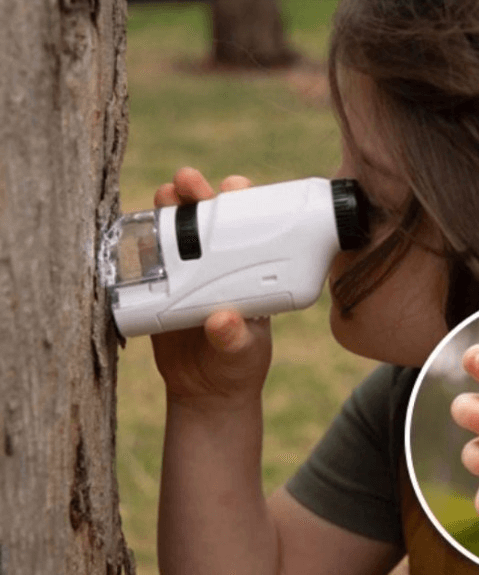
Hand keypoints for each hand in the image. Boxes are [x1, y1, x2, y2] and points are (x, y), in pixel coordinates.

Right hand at [150, 167, 272, 407]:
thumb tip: (222, 321)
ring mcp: (188, 275)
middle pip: (209, 220)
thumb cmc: (238, 366)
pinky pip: (149, 261)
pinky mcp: (159, 290)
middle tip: (187, 182)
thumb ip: (235, 338)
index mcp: (249, 272)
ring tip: (163, 195)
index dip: (242, 203)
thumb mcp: (244, 353)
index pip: (249, 228)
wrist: (206, 392)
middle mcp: (219, 266)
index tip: (234, 187)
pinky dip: (140, 242)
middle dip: (198, 194)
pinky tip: (134, 228)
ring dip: (169, 209)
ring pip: (176, 232)